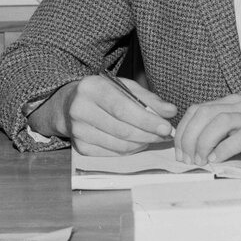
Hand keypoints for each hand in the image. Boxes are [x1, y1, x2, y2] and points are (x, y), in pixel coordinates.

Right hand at [32, 75, 176, 155]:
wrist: (69, 104)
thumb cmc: (102, 93)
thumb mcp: (124, 87)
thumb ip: (148, 98)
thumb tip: (170, 111)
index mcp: (91, 88)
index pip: (122, 108)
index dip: (146, 120)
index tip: (166, 127)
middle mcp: (80, 109)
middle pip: (122, 129)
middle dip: (149, 134)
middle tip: (166, 135)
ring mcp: (77, 131)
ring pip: (119, 145)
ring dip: (142, 143)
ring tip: (154, 137)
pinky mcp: (80, 147)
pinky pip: (113, 154)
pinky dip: (130, 150)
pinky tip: (138, 142)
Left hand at [173, 95, 240, 166]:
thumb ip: (230, 134)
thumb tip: (201, 150)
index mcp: (236, 104)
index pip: (198, 109)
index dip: (184, 130)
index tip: (180, 152)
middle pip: (204, 113)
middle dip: (188, 137)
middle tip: (187, 159)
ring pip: (219, 121)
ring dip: (203, 142)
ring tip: (200, 160)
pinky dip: (224, 148)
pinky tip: (217, 160)